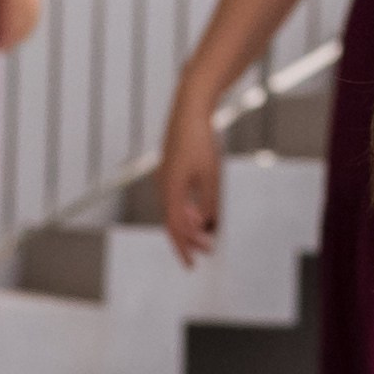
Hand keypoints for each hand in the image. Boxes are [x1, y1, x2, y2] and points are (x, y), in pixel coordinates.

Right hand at [158, 96, 221, 264]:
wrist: (189, 109)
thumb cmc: (200, 140)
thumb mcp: (211, 175)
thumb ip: (209, 203)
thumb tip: (208, 225)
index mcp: (171, 189)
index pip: (175, 228)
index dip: (184, 248)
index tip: (193, 264)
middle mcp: (163, 185)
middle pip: (173, 222)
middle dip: (189, 239)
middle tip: (206, 251)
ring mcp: (163, 177)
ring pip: (174, 209)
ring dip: (189, 224)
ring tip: (205, 232)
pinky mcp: (168, 169)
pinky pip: (174, 197)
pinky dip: (185, 209)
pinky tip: (198, 211)